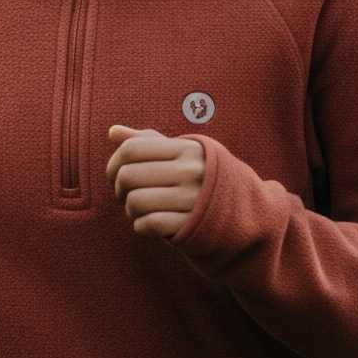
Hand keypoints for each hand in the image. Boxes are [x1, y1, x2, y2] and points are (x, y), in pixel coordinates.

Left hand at [107, 125, 206, 239]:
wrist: (244, 212)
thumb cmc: (201, 178)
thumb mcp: (182, 154)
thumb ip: (148, 142)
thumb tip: (113, 131)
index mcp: (186, 149)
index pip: (131, 149)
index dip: (113, 163)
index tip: (116, 175)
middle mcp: (192, 171)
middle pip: (128, 175)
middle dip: (119, 188)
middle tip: (127, 195)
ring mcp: (194, 199)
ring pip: (135, 201)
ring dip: (130, 209)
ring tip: (140, 209)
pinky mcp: (193, 225)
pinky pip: (149, 224)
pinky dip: (140, 226)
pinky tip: (148, 223)